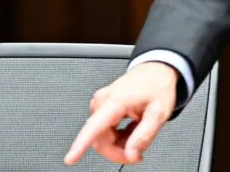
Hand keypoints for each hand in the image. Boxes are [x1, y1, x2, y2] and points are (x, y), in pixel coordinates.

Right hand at [64, 61, 178, 164]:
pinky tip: (130, 129)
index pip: (93, 127)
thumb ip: (144, 136)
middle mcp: (102, 101)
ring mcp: (100, 103)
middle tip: (138, 153)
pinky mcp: (102, 107)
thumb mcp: (158, 114)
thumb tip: (130, 154)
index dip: (80, 145)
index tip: (70, 159)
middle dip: (117, 152)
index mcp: (115, 101)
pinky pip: (104, 131)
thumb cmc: (157, 87)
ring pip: (101, 137)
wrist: (155, 72)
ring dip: (119, 144)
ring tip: (137, 133)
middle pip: (99, 139)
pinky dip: (118, 137)